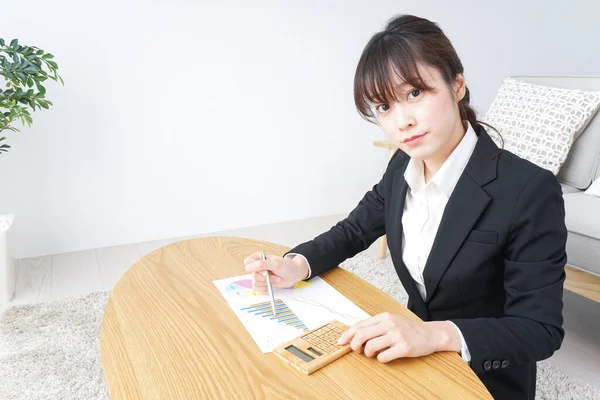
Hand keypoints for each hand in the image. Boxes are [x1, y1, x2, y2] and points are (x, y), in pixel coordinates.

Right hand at [243, 252, 308, 291]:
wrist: (294, 275)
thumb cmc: (287, 266)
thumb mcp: (275, 264)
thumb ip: (261, 264)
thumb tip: (248, 266)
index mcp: (259, 257)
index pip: (248, 262)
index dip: (256, 268)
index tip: (265, 270)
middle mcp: (258, 265)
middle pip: (253, 274)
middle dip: (265, 277)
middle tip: (275, 274)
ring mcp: (260, 274)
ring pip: (255, 282)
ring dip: (267, 282)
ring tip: (276, 278)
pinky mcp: (262, 282)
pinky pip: (256, 287)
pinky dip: (263, 287)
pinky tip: (270, 284)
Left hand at [336, 312, 460, 362]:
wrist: (431, 334)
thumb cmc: (408, 329)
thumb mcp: (391, 321)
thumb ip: (375, 326)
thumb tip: (354, 334)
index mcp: (384, 317)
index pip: (360, 325)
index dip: (348, 334)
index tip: (340, 342)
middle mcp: (390, 324)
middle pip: (362, 335)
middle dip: (354, 345)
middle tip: (356, 350)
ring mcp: (397, 335)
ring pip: (371, 346)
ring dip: (368, 353)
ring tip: (372, 354)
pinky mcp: (404, 347)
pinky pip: (384, 356)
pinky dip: (380, 359)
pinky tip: (384, 357)